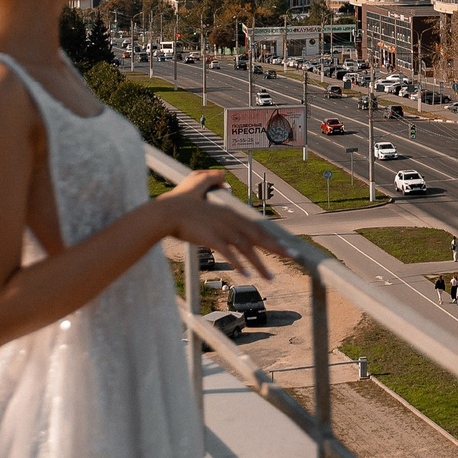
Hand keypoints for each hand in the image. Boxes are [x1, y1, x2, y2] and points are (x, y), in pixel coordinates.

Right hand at [158, 170, 282, 278]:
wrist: (163, 212)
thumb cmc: (179, 201)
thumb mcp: (198, 184)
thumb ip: (213, 180)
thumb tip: (225, 179)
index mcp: (229, 212)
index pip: (255, 226)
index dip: (271, 237)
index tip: (284, 247)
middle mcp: (229, 220)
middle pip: (257, 235)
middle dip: (277, 248)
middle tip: (293, 258)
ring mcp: (220, 229)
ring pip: (246, 247)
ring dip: (260, 264)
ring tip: (270, 277)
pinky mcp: (210, 238)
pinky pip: (228, 253)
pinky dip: (239, 264)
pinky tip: (247, 275)